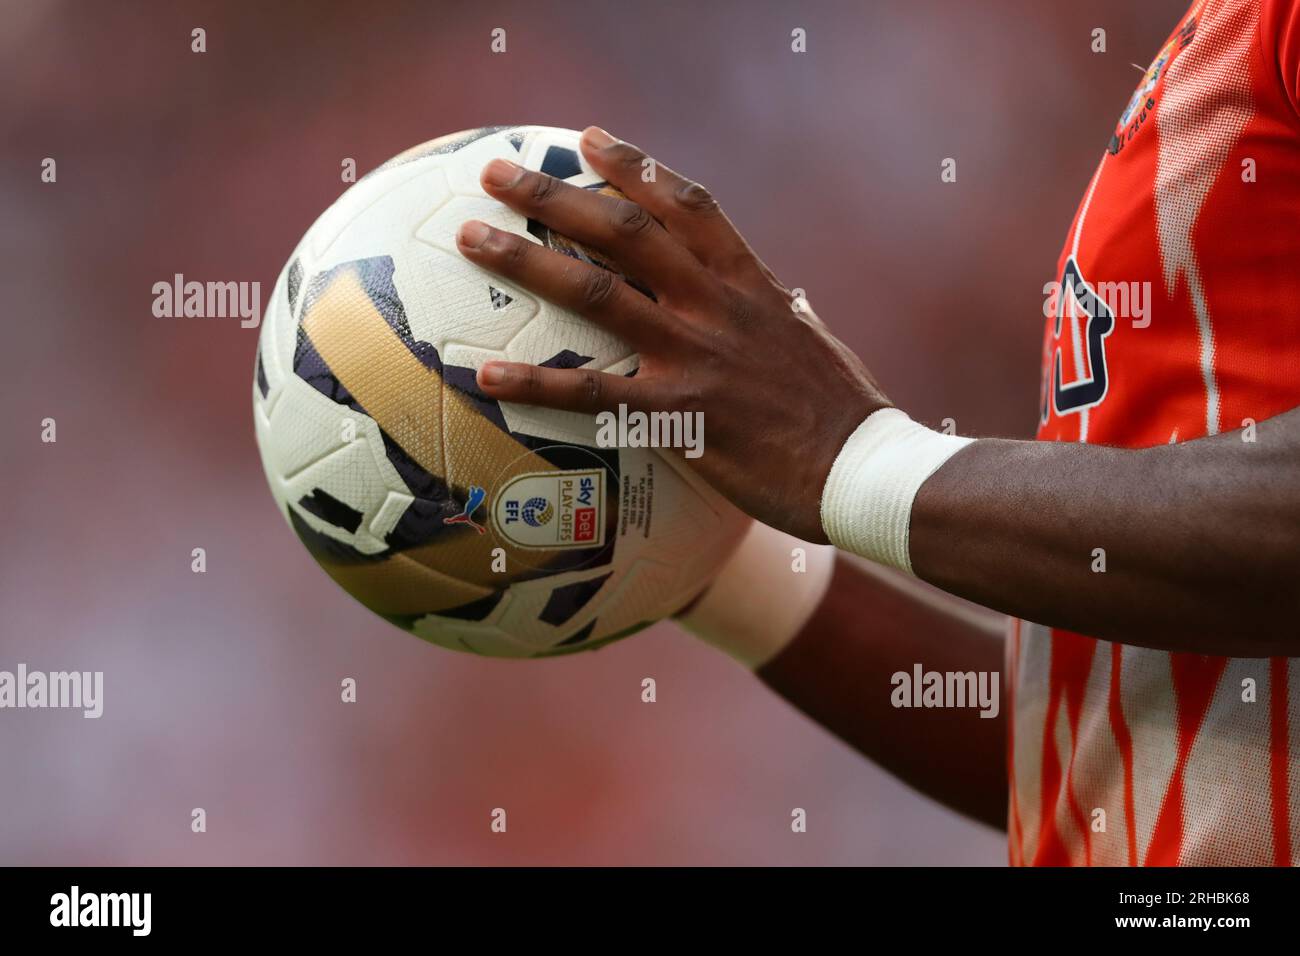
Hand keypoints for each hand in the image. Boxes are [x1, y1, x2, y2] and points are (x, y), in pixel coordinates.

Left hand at [456, 126, 888, 542]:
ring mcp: (694, 356)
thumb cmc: (837, 408)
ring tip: (471, 239)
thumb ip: (759, 307)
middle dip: (555, 194)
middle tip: (497, 173)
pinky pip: (593, 394)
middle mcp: (715, 305)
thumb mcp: (802, 335)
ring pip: (597, 292)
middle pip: (623, 230)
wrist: (862, 466)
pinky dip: (536, 382)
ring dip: (527, 261)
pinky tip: (487, 374)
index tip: (587, 139)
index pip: (685, 204)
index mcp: (748, 282)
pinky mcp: (677, 416)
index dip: (633, 166)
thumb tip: (740, 295)